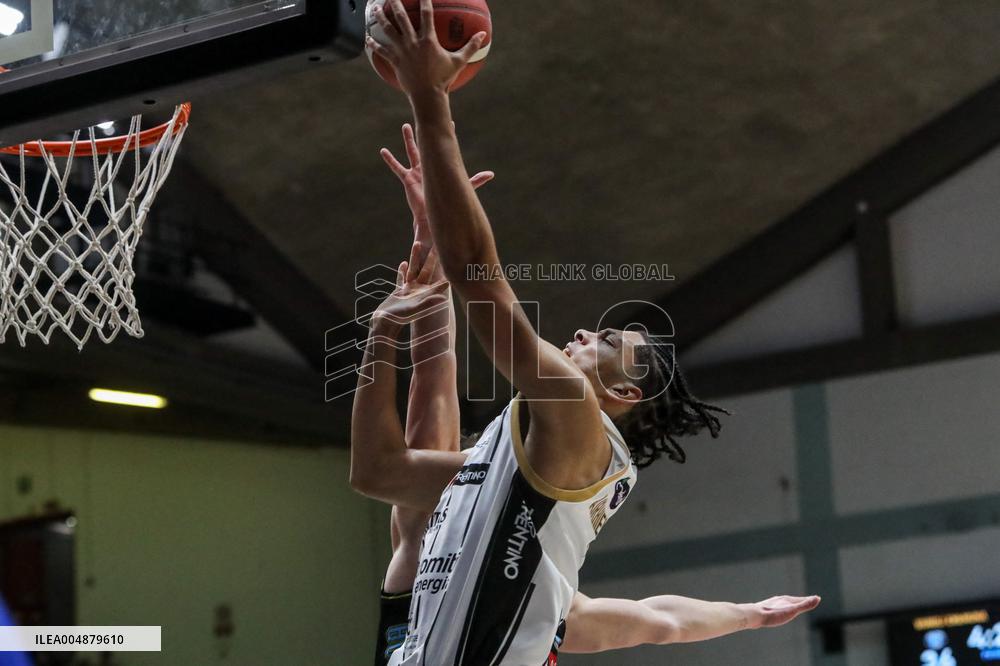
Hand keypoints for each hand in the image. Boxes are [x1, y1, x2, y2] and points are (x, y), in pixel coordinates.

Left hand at [366, 0, 487, 95]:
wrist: (428, 95)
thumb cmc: (444, 79)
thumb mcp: (459, 62)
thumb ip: (471, 47)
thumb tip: (484, 35)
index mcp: (428, 40)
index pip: (426, 14)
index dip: (424, 0)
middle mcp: (413, 43)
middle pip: (401, 18)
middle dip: (395, 3)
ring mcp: (402, 52)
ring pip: (388, 30)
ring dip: (380, 18)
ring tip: (375, 8)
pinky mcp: (395, 61)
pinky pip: (382, 50)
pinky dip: (374, 44)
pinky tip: (367, 38)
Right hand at [372, 241, 449, 327]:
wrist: (384, 324)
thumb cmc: (399, 318)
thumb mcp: (414, 310)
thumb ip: (427, 303)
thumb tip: (442, 298)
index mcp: (423, 294)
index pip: (437, 279)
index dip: (445, 269)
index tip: (451, 256)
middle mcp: (418, 291)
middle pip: (426, 270)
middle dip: (431, 258)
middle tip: (436, 245)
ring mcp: (408, 290)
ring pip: (413, 269)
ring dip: (416, 257)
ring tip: (417, 243)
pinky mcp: (399, 292)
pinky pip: (402, 278)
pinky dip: (403, 271)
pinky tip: (404, 263)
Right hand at [381, 123, 493, 243]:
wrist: (432, 217)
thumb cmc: (446, 204)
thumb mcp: (462, 187)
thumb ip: (476, 180)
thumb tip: (492, 173)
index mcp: (439, 167)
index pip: (443, 148)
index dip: (446, 136)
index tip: (450, 123)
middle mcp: (429, 167)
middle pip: (427, 145)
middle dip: (426, 132)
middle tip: (425, 118)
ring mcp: (417, 172)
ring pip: (412, 151)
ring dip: (409, 138)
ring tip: (405, 126)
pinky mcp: (408, 180)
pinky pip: (396, 167)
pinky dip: (390, 159)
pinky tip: (383, 151)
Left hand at [743, 596, 820, 628]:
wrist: (754, 615)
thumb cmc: (774, 614)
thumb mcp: (792, 611)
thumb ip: (804, 605)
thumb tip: (818, 598)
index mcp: (786, 600)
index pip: (801, 599)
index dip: (809, 600)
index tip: (817, 598)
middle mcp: (779, 600)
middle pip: (793, 600)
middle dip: (801, 601)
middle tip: (808, 601)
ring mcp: (772, 604)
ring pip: (784, 603)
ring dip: (790, 604)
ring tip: (793, 605)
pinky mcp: (765, 610)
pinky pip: (776, 608)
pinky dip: (781, 609)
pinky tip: (777, 612)